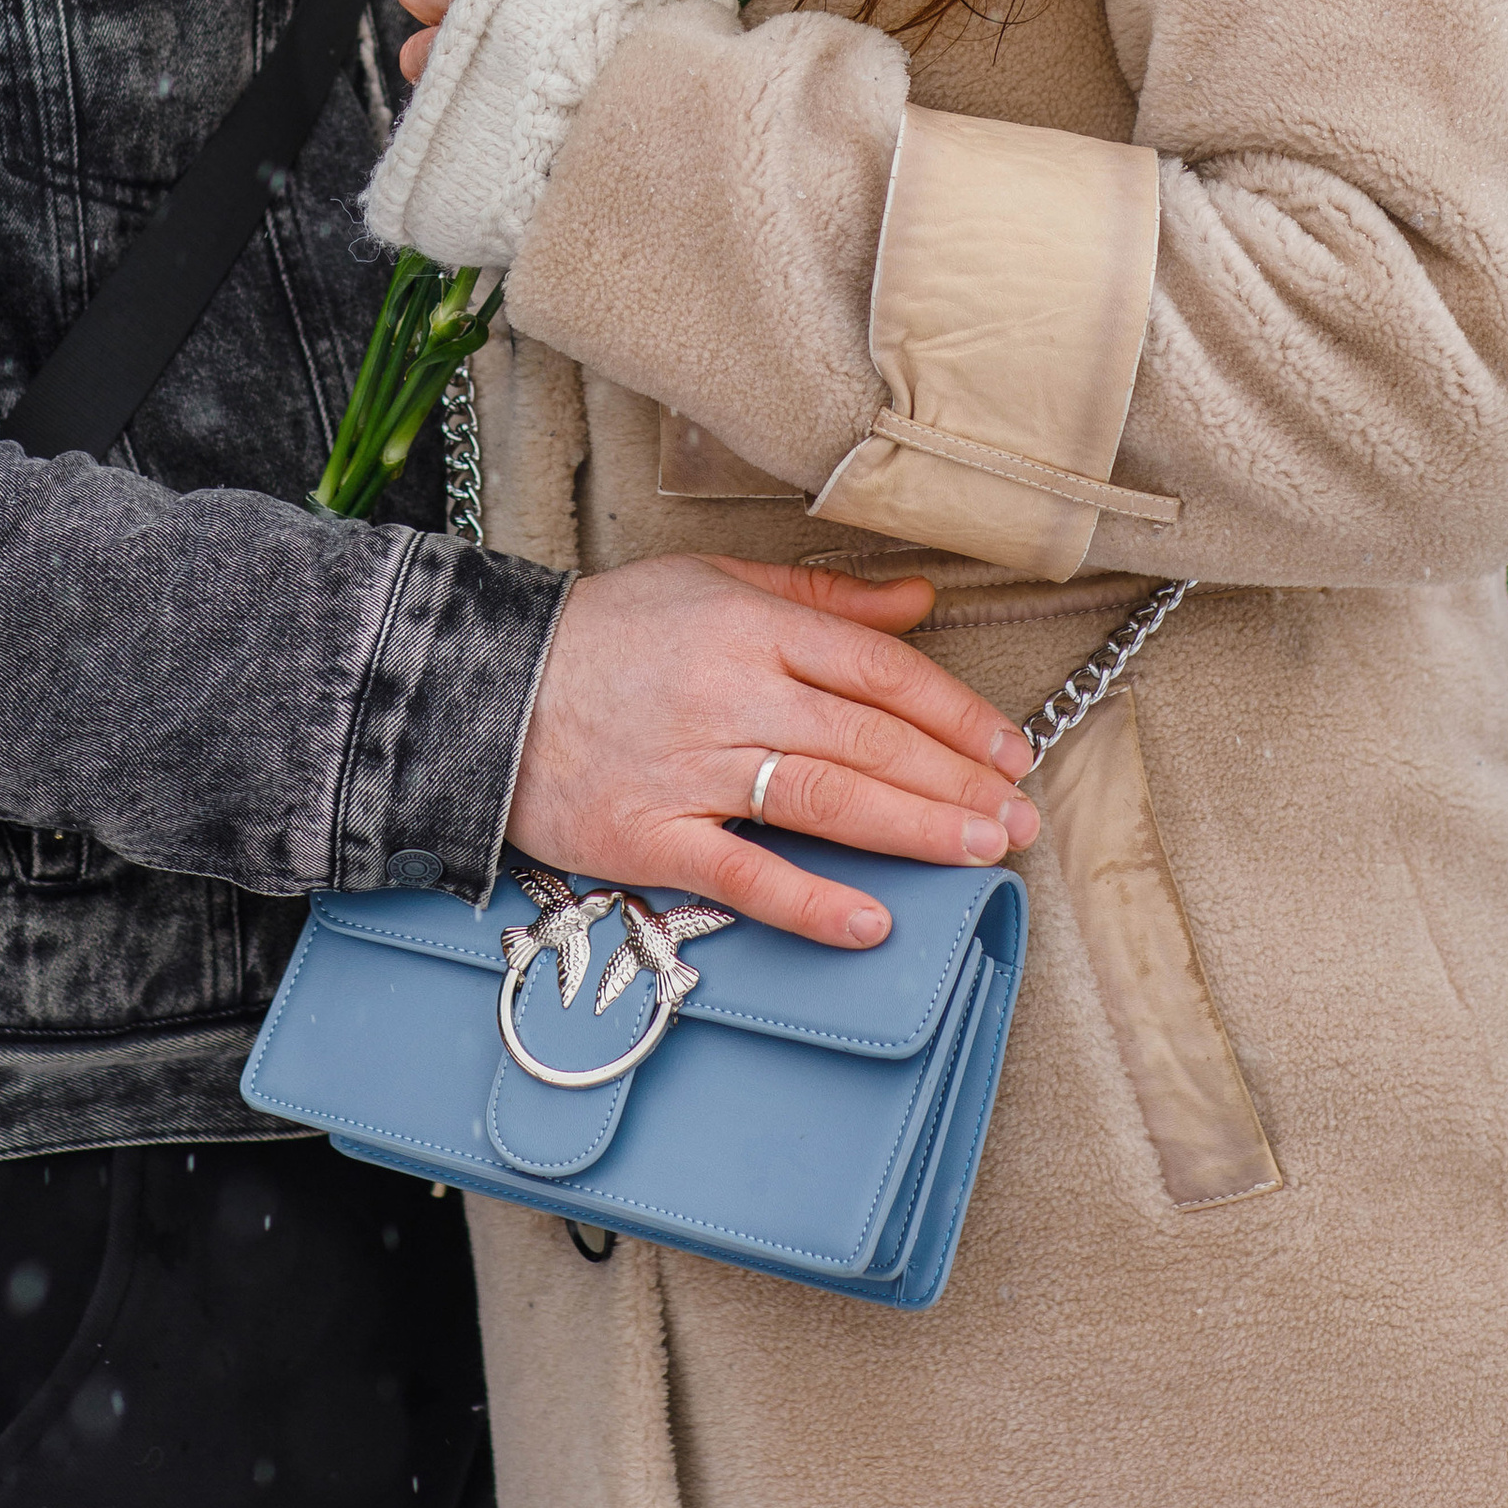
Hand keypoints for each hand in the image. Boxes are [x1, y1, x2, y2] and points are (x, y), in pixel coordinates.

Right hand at [505, 554, 1040, 950]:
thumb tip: (917, 602)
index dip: (955, 713)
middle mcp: (731, 693)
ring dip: (914, 831)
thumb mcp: (714, 584)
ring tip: (980, 853)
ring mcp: (691, 768)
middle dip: (956, 783)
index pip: (878, 671)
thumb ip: (822, 599)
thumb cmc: (611, 632)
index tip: (1010, 751)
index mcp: (751, 626)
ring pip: (824, 800)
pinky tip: (870, 922)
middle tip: (1020, 820)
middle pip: (867, 739)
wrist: (487, 688)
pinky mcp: (651, 836)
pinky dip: (809, 902)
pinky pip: (743, 875)